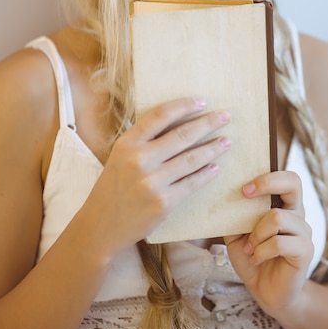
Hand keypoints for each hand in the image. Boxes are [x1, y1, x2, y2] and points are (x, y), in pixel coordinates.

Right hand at [89, 97, 230, 253]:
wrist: (100, 226)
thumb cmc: (112, 187)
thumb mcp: (120, 156)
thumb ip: (143, 140)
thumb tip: (177, 122)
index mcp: (127, 143)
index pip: (161, 115)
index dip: (184, 106)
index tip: (202, 102)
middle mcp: (140, 159)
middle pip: (182, 135)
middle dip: (208, 123)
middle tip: (226, 116)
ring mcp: (152, 182)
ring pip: (191, 159)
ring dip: (213, 149)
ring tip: (227, 142)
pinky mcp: (164, 203)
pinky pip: (192, 183)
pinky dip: (206, 174)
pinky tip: (215, 168)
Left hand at [224, 171, 313, 317]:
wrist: (266, 291)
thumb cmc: (252, 257)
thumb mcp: (236, 233)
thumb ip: (233, 214)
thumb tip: (218, 196)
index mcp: (283, 205)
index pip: (286, 178)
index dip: (266, 177)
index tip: (243, 189)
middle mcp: (297, 213)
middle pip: (293, 182)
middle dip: (266, 183)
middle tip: (245, 194)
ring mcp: (303, 231)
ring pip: (277, 217)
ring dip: (256, 234)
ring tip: (250, 247)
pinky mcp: (305, 250)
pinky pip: (279, 242)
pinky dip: (261, 251)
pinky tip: (256, 259)